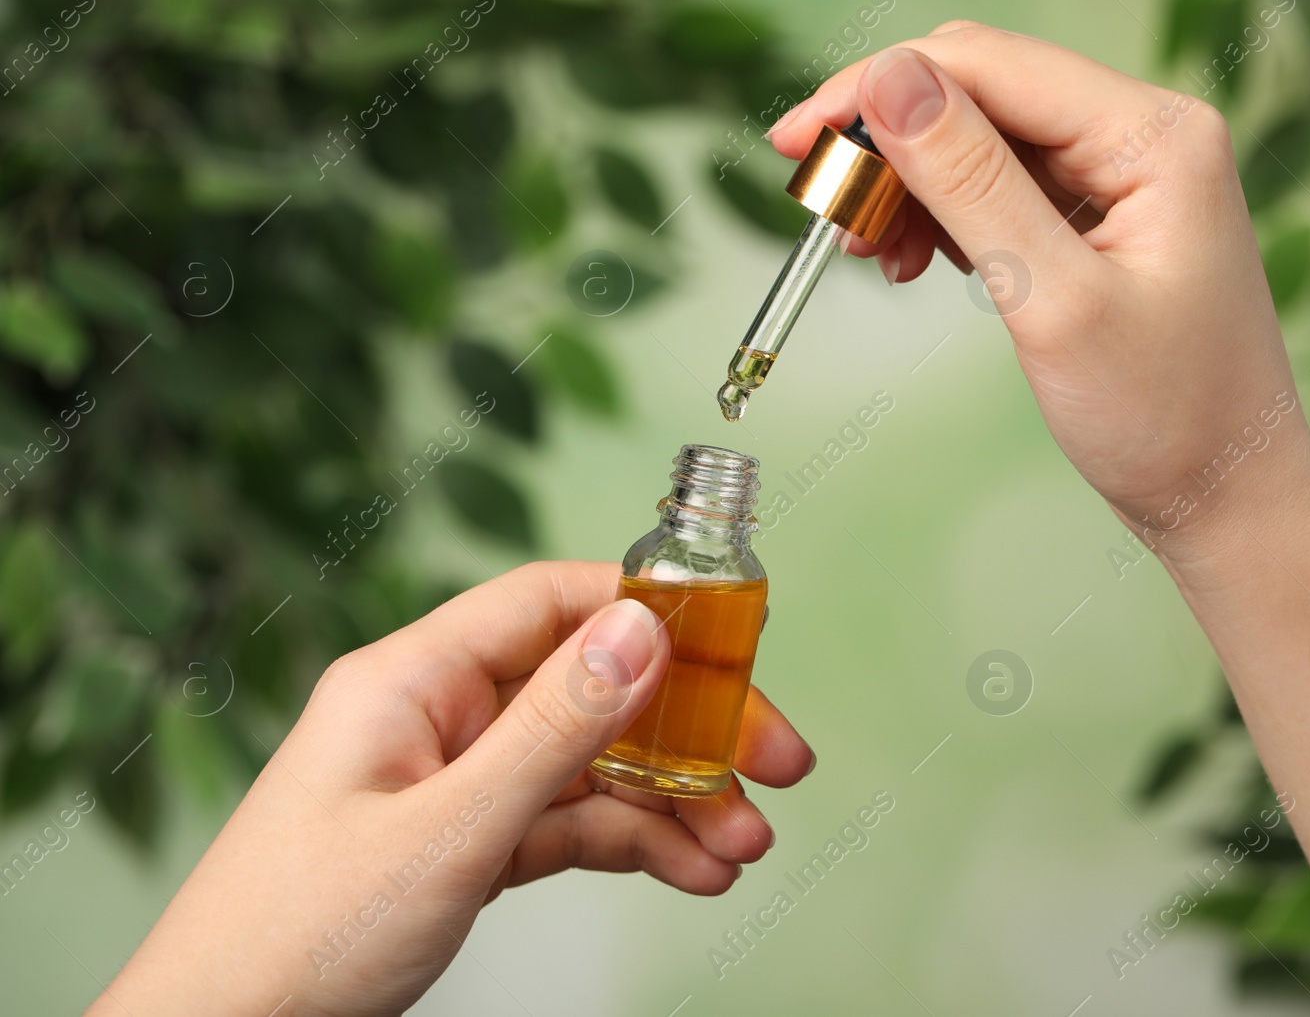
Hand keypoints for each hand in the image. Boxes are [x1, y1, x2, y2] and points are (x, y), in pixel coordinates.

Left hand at [90, 560, 810, 1016]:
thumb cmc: (295, 940)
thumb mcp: (446, 833)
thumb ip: (551, 731)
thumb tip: (642, 629)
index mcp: (414, 680)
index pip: (552, 604)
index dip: (650, 612)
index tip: (737, 648)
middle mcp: (440, 718)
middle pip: (591, 690)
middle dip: (690, 728)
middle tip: (778, 764)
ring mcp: (456, 784)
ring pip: (592, 767)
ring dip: (676, 802)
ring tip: (744, 847)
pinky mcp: (467, 845)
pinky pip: (569, 825)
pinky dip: (634, 845)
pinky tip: (693, 871)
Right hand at [770, 23, 1309, 557]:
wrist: (1227, 498)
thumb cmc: (1168, 417)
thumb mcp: (1055, 302)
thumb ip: (972, 183)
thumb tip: (889, 81)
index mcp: (1153, 135)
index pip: (986, 65)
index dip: (877, 88)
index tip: (795, 139)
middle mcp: (1141, 135)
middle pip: (978, 92)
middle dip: (888, 139)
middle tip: (821, 204)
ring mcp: (1121, 176)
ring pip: (977, 140)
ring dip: (907, 185)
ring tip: (867, 252)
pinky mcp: (1098, 219)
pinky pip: (997, 187)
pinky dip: (940, 217)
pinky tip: (910, 260)